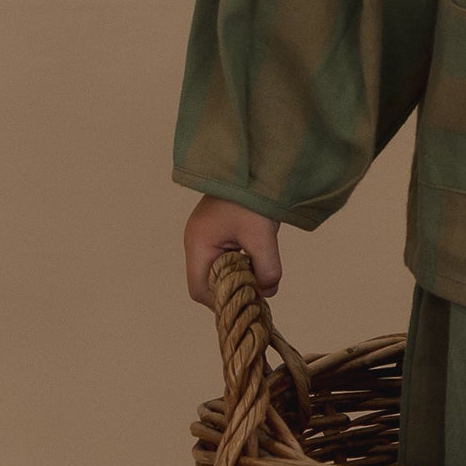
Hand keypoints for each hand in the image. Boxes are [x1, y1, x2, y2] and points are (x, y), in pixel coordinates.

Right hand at [184, 194, 282, 308]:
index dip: (221, 302)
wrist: (257, 163)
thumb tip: (268, 293)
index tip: (246, 302)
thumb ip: (267, 269)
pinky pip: (225, 256)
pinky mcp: (219, 229)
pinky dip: (241, 262)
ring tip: (260, 273)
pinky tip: (259, 257)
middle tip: (257, 290)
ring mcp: (206, 234)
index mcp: (198, 243)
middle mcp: (197, 241)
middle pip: (207, 281)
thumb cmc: (253, 198)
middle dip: (232, 288)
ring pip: (218, 269)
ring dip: (239, 274)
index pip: (199, 289)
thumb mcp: (262, 236)